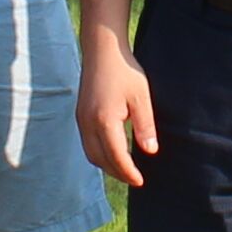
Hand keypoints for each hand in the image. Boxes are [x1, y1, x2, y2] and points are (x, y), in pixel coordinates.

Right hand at [77, 40, 158, 186]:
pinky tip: (113, 151)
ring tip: (125, 169)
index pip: (116, 156)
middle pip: (100, 159)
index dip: (128, 172)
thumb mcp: (141, 97)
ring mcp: (81, 119)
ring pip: (91, 153)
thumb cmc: (124, 71)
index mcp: (104, 120)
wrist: (102, 49)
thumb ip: (145, 125)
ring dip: (107, 165)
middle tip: (134, 178)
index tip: (140, 182)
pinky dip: (100, 153)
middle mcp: (88, 123)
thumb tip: (150, 151)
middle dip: (117, 172)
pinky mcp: (80, 114)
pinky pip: (88, 143)